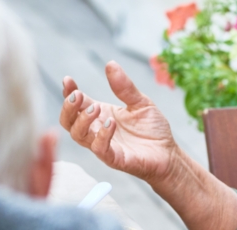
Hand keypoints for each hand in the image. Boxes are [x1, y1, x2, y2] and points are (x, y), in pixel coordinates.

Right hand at [60, 62, 181, 183]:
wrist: (168, 153)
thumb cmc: (152, 129)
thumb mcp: (140, 102)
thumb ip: (124, 87)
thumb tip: (110, 64)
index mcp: (101, 114)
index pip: (76, 104)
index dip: (68, 92)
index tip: (68, 80)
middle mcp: (96, 130)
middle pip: (68, 121)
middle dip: (68, 108)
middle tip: (77, 95)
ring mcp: (103, 145)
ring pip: (78, 135)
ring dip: (82, 120)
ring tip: (96, 108)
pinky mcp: (114, 158)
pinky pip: (100, 149)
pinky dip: (101, 135)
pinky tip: (110, 123)